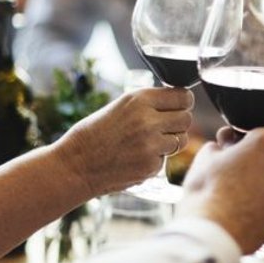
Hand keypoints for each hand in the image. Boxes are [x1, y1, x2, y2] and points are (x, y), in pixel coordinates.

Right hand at [54, 87, 193, 193]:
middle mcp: (148, 119)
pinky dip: (156, 160)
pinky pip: (166, 159)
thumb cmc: (95, 133)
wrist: (76, 164)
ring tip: (148, 143)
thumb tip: (177, 103)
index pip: (183, 96)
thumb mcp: (121, 106)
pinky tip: (136, 158)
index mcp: (140, 99)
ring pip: (182, 140)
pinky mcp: (151, 166)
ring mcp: (151, 144)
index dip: (183, 103)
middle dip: (179, 123)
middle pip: (187, 118)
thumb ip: (148, 104)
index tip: (179, 107)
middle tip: (164, 128)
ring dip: (171, 142)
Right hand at [177, 128, 263, 253]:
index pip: (260, 134)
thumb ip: (221, 144)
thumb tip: (224, 144)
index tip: (231, 152)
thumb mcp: (206, 156)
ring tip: (238, 198)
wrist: (214, 232)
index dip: (244, 143)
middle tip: (233, 176)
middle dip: (257, 164)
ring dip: (263, 186)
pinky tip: (246, 212)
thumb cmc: (207, 190)